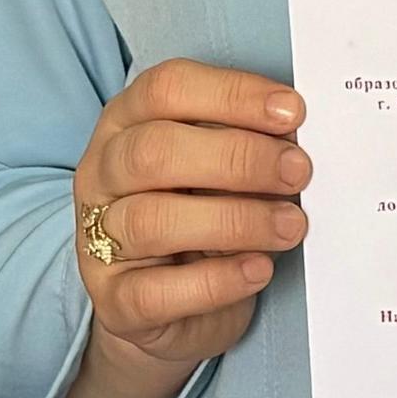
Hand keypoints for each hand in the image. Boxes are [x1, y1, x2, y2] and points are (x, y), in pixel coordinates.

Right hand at [59, 62, 309, 397]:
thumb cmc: (198, 218)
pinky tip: (258, 270)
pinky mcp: (114, 301)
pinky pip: (157, 291)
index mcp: (125, 124)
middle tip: (298, 172)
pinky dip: (217, 281)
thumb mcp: (215, 170)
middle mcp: (102, 175)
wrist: (166, 308)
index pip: (166, 89)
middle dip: (238, 158)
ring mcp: (99, 239)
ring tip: (291, 226)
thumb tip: (297, 140)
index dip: (232, 94)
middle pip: (154, 151)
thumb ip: (242, 145)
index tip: (292, 112)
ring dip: (236, 220)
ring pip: (153, 221)